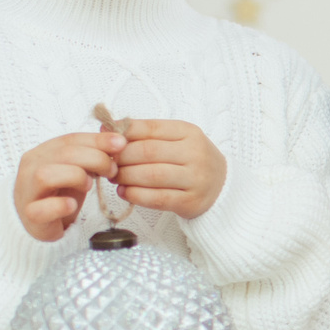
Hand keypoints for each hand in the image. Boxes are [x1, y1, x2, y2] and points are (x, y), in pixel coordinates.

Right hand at [14, 130, 123, 241]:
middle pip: (63, 154)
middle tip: (112, 171)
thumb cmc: (61, 192)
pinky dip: (59, 206)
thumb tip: (118, 142)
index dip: (97, 140)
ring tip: (89, 186)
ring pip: (46, 176)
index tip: (121, 143)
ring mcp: (27, 191)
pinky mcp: (30, 215)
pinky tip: (72, 204)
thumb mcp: (78, 169)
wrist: (41, 222)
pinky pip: (40, 209)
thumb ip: (92, 155)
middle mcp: (30, 168)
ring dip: (75, 177)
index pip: (70, 139)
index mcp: (42, 152)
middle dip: (95, 159)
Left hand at [111, 119, 226, 220]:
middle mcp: (195, 153)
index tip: (107, 139)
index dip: (123, 133)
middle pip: (148, 152)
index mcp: (189, 132)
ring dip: (126, 177)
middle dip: (121, 158)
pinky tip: (125, 192)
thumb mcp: (175, 140)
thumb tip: (107, 127)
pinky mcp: (191, 201)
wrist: (222, 187)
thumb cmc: (190, 161)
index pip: (150, 128)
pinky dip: (136, 195)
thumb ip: (145, 134)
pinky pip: (157, 198)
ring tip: (114, 177)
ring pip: (151, 175)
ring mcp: (195, 179)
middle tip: (108, 163)